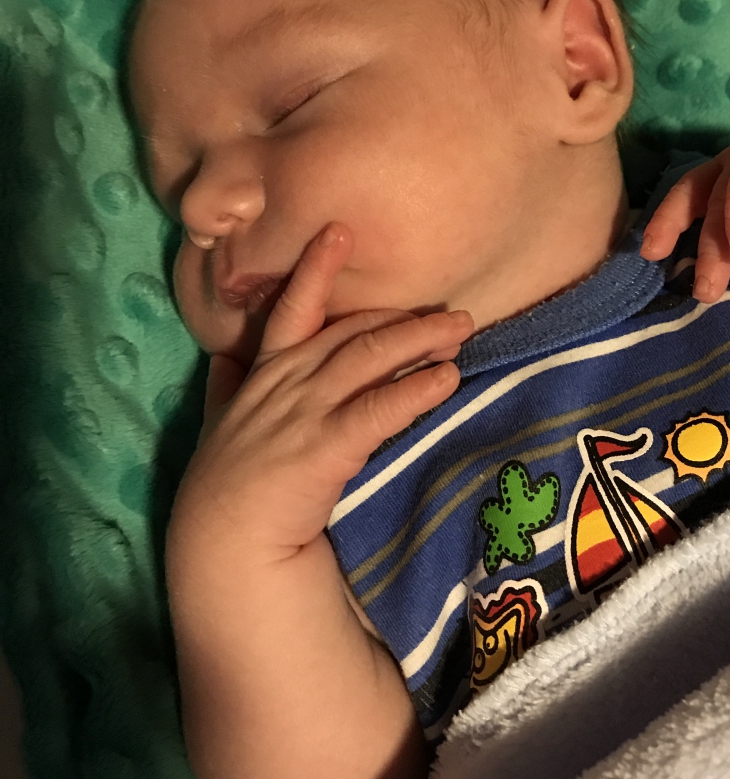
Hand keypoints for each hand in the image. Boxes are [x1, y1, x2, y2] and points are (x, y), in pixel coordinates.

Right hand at [171, 222, 473, 562]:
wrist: (223, 547)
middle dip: (403, 318)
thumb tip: (223, 357)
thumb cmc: (228, 487)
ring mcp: (304, 412)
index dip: (316, 269)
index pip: (293, 310)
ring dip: (419, 340)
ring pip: (369, 359)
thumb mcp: (219, 425)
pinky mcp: (324, 448)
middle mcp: (286, 382)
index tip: (339, 231)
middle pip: (352, 333)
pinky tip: (446, 380)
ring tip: (461, 330)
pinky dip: (416, 390)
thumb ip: (225, 388)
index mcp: (265, 373)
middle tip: (453, 311)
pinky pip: (378, 410)